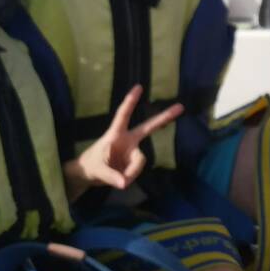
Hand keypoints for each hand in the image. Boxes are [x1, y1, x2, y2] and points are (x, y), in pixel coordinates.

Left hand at [68, 85, 183, 190]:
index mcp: (116, 135)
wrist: (88, 175)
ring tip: (118, 180)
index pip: (123, 115)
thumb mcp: (97, 170)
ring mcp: (132, 151)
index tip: (139, 87)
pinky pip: (136, 171)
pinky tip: (121, 180)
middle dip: (164, 118)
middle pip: (148, 127)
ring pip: (140, 162)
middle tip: (181, 107)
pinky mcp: (133, 162)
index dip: (130, 101)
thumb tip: (125, 183)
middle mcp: (127, 140)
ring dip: (131, 173)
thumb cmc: (90, 165)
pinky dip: (130, 178)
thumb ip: (111, 176)